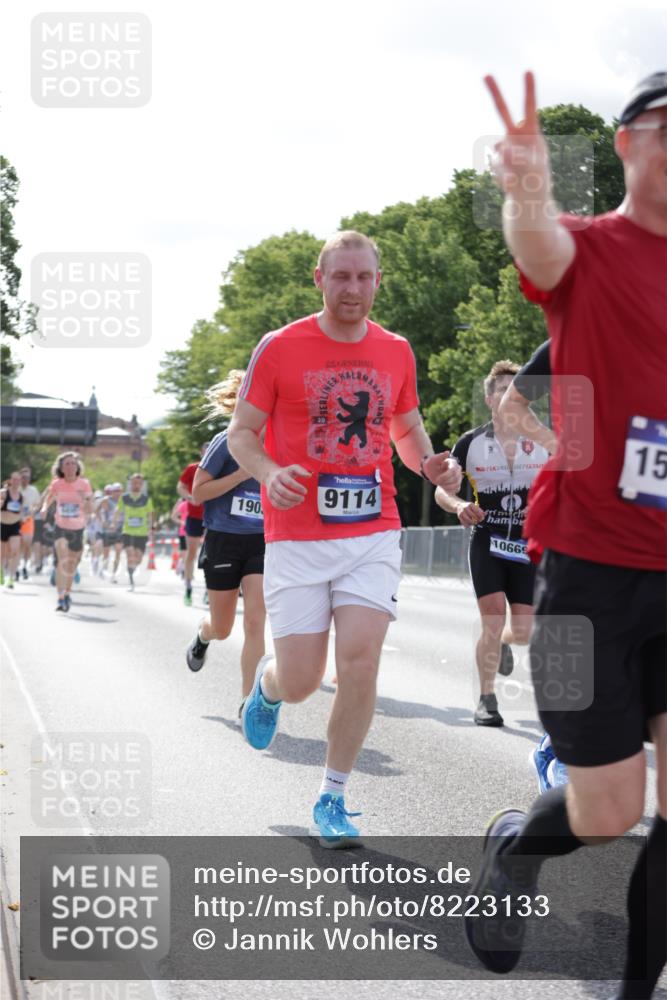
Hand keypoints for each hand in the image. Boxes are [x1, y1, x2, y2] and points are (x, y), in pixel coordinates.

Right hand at [265, 465, 310, 509]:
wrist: (270, 475)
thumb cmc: (285, 472)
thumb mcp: (293, 468)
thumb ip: (302, 471)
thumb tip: (309, 475)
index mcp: (280, 475)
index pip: (289, 482)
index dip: (298, 488)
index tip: (305, 491)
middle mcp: (274, 483)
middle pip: (284, 493)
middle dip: (295, 497)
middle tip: (303, 498)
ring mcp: (271, 491)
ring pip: (280, 500)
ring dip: (291, 503)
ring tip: (298, 502)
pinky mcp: (270, 497)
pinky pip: (276, 505)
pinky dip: (285, 507)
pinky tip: (292, 505)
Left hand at [423, 452, 461, 492]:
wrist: (431, 471)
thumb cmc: (431, 464)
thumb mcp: (433, 460)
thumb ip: (440, 456)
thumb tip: (447, 452)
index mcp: (453, 463)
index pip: (453, 471)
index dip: (445, 476)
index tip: (437, 479)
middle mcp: (458, 470)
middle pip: (455, 479)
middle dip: (445, 482)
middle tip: (437, 481)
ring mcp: (458, 477)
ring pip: (456, 484)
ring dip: (446, 486)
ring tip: (439, 483)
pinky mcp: (457, 483)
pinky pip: (456, 489)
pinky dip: (449, 490)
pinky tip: (443, 487)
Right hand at [457, 502, 484, 527]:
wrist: (459, 506)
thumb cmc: (469, 507)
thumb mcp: (474, 506)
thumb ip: (480, 510)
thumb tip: (485, 514)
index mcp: (470, 504)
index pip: (477, 511)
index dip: (481, 515)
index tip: (483, 518)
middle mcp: (465, 508)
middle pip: (473, 516)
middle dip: (478, 519)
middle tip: (479, 520)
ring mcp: (462, 513)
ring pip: (469, 520)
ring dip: (473, 523)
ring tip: (475, 522)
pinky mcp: (459, 517)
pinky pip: (465, 523)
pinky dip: (468, 525)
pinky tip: (470, 524)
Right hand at [484, 71, 550, 196]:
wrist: (527, 191)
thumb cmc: (536, 174)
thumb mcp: (533, 167)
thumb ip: (518, 157)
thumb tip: (500, 147)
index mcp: (530, 131)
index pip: (529, 108)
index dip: (529, 90)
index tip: (528, 71)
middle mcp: (514, 134)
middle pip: (502, 111)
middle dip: (495, 92)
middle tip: (486, 75)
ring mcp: (503, 146)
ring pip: (498, 151)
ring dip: (507, 167)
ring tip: (517, 178)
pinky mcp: (495, 159)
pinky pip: (497, 167)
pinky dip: (504, 177)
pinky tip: (511, 182)